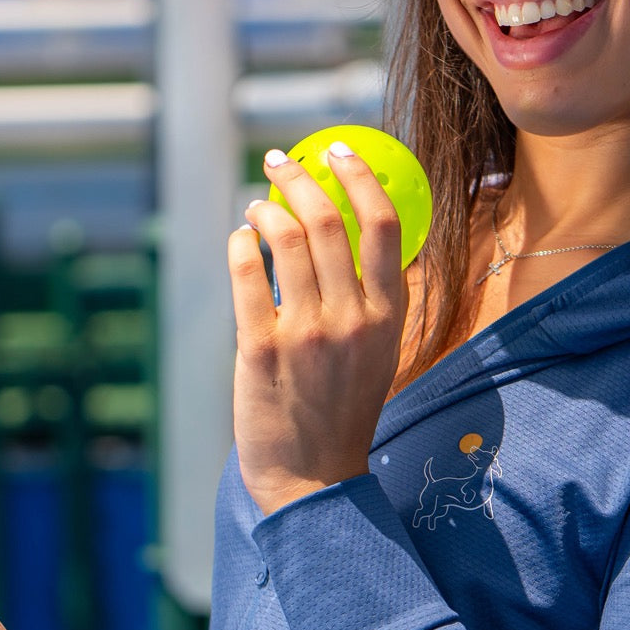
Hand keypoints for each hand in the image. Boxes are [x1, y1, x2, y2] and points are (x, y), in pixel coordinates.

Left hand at [228, 142, 407, 514]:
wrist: (312, 479)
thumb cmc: (341, 407)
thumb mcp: (375, 350)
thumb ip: (367, 296)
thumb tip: (343, 230)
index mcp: (389, 314)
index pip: (384, 224)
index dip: (359, 176)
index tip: (336, 150)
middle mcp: (353, 318)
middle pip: (327, 220)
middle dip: (299, 177)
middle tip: (279, 161)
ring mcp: (307, 333)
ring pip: (286, 238)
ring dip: (266, 206)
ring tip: (257, 203)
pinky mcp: (261, 348)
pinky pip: (247, 274)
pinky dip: (240, 243)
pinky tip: (239, 239)